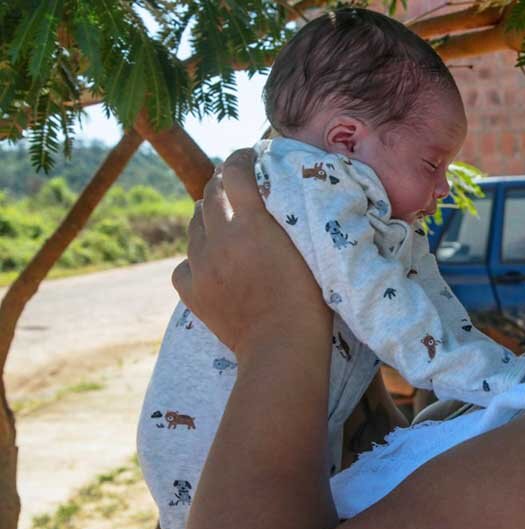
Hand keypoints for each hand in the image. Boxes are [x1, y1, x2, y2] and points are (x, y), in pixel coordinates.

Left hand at [172, 149, 330, 360]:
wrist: (282, 347)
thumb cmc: (310, 301)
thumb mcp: (309, 250)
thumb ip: (289, 220)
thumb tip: (277, 195)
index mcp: (252, 224)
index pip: (236, 173)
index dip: (240, 158)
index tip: (248, 155)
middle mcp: (220, 238)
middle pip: (210, 194)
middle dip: (223, 185)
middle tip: (237, 187)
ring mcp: (201, 265)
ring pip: (195, 225)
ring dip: (209, 218)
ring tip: (225, 225)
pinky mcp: (190, 290)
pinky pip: (184, 263)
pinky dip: (196, 258)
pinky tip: (211, 265)